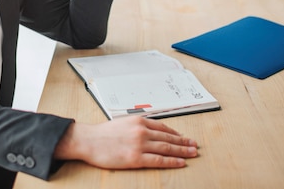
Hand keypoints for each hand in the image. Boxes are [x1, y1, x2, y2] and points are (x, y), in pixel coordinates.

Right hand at [54, 116, 198, 168]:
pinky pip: (158, 160)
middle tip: (194, 146)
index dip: (176, 133)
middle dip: (184, 142)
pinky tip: (180, 162)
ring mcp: (140, 145)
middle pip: (168, 137)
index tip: (184, 137)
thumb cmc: (103, 133)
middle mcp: (142, 131)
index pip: (163, 127)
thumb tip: (150, 130)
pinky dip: (171, 161)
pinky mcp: (136, 158)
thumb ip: (137, 126)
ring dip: (182, 151)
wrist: (89, 140)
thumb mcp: (123, 122)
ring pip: (167, 148)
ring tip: (192, 153)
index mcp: (139, 121)